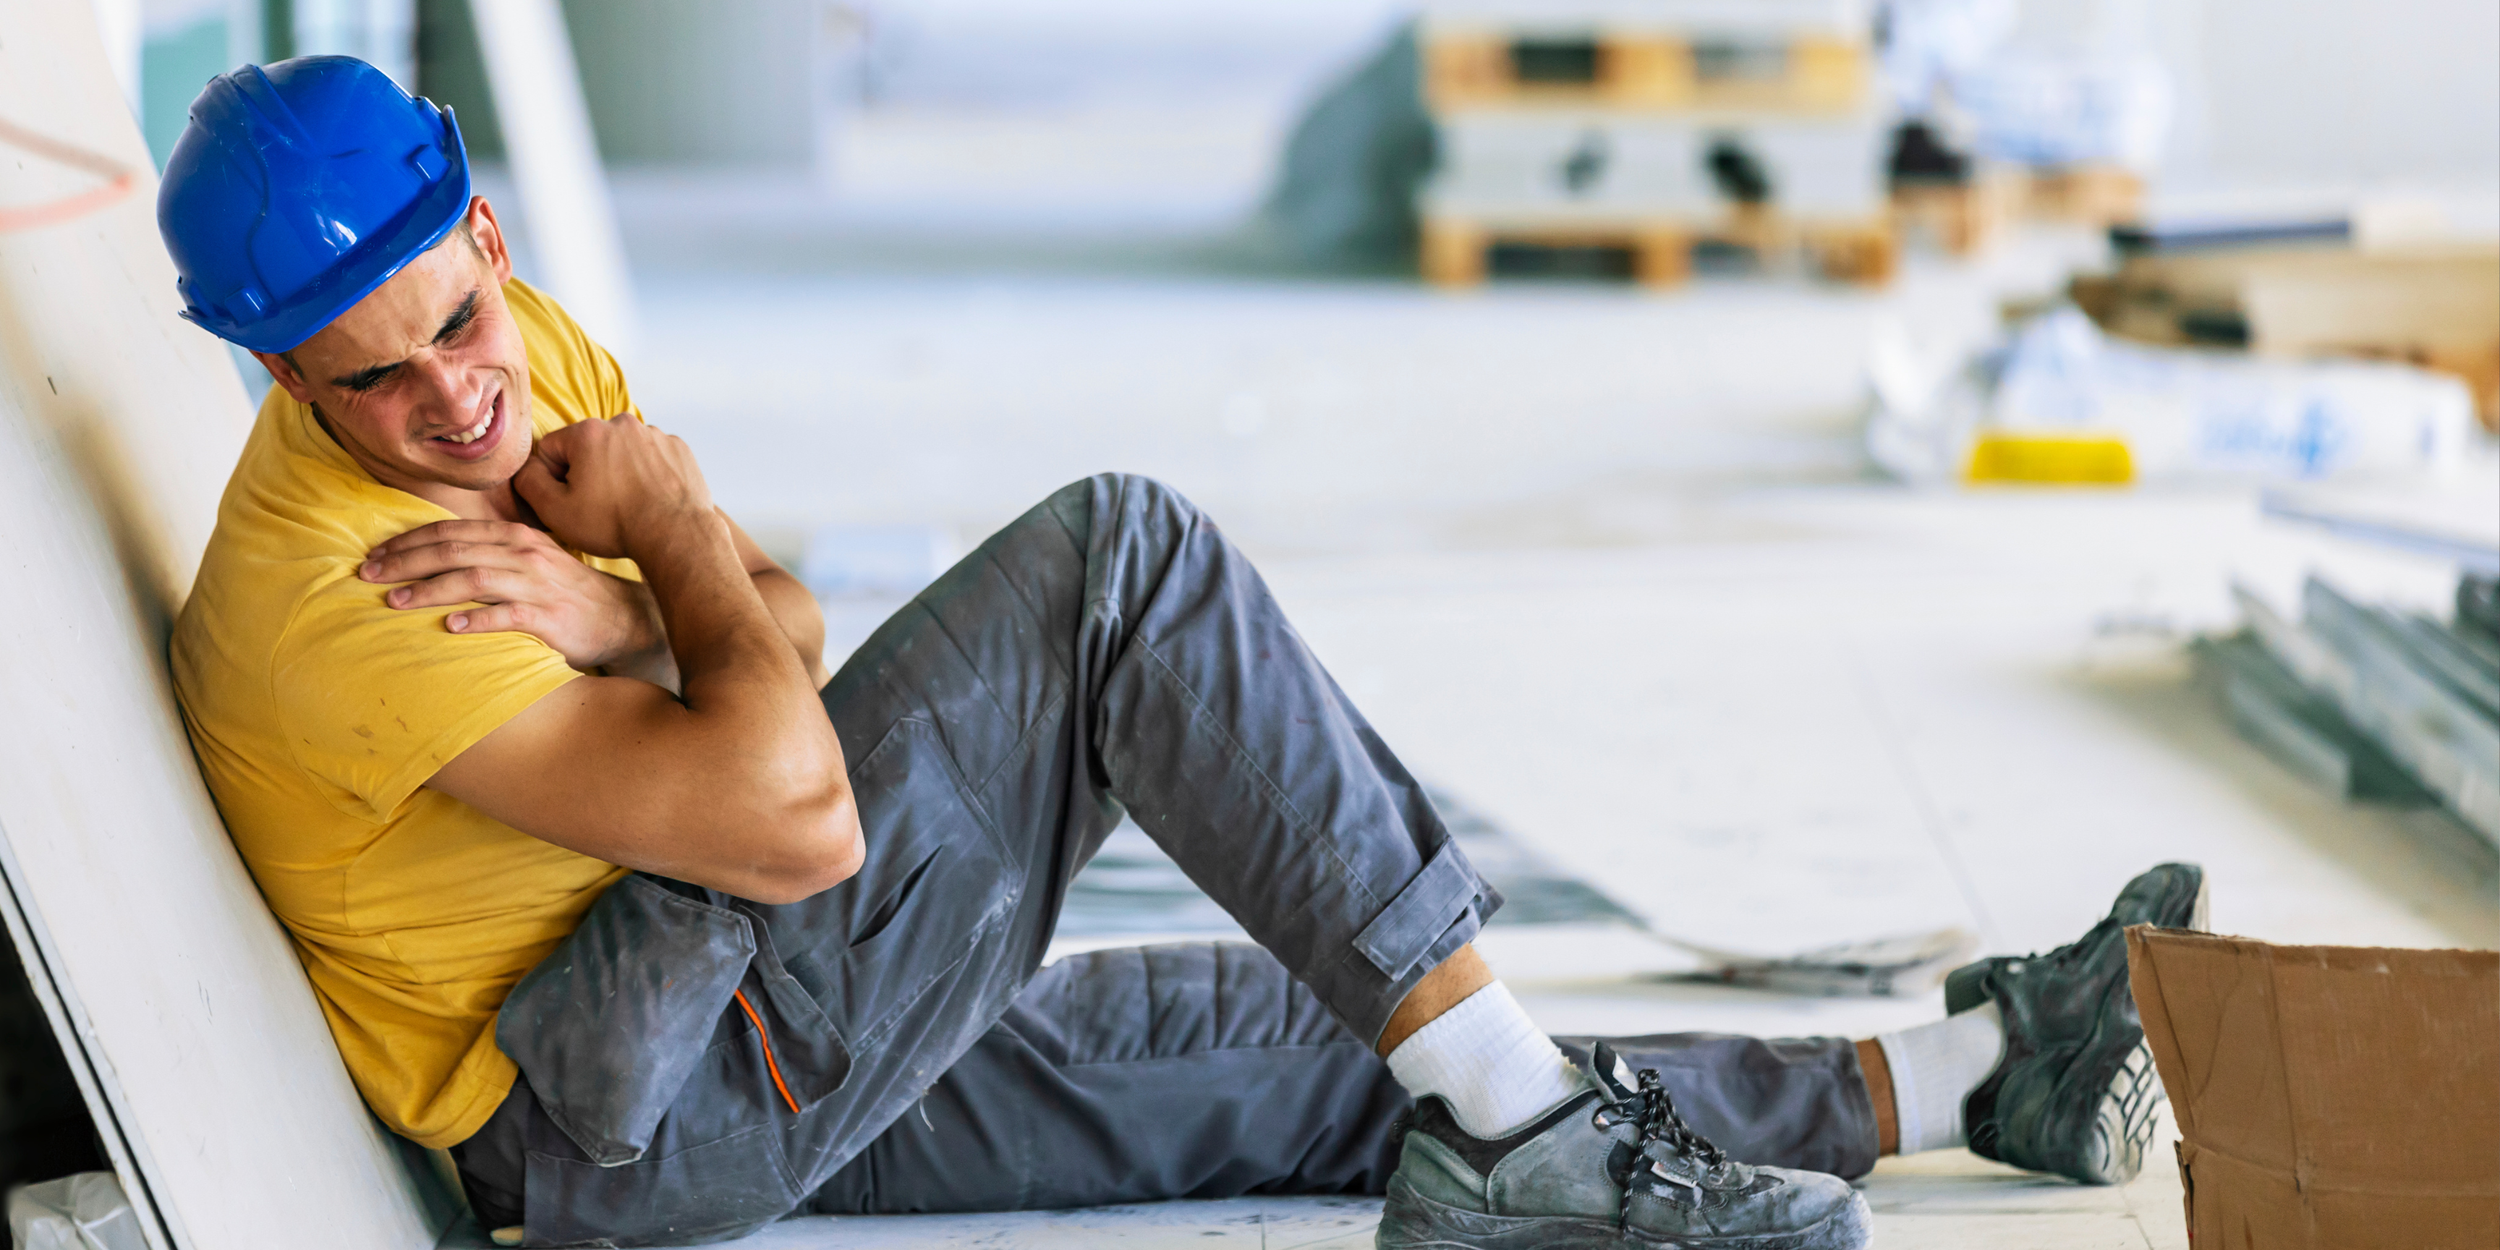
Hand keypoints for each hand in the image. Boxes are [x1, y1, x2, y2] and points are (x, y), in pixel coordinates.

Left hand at [360, 519, 664, 670]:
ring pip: (474, 578)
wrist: (622, 618)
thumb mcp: (527, 562)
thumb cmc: (565, 593)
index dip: (408, 541)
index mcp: (513, 536)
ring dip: (430, 589)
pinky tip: (450, 627)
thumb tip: (432, 560)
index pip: (451, 531)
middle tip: (368, 576)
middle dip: (406, 562)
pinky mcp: (550, 617)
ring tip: (395, 602)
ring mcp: (537, 584)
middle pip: (454, 550)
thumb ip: (487, 555)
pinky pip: (508, 615)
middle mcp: (523, 553)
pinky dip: (478, 619)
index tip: (374, 556)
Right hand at [515, 416, 714, 560]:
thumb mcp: (555, 510)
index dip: (553, 479)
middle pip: (588, 448)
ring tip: (627, 506)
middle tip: (599, 507)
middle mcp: (623, 423)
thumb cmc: (615, 525)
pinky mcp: (679, 449)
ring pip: (622, 452)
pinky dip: (648, 475)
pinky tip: (650, 500)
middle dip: (588, 473)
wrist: (676, 535)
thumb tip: (527, 469)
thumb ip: (529, 482)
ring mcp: (655, 434)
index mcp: (588, 431)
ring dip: (618, 473)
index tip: (570, 501)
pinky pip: (652, 458)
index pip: (552, 449)